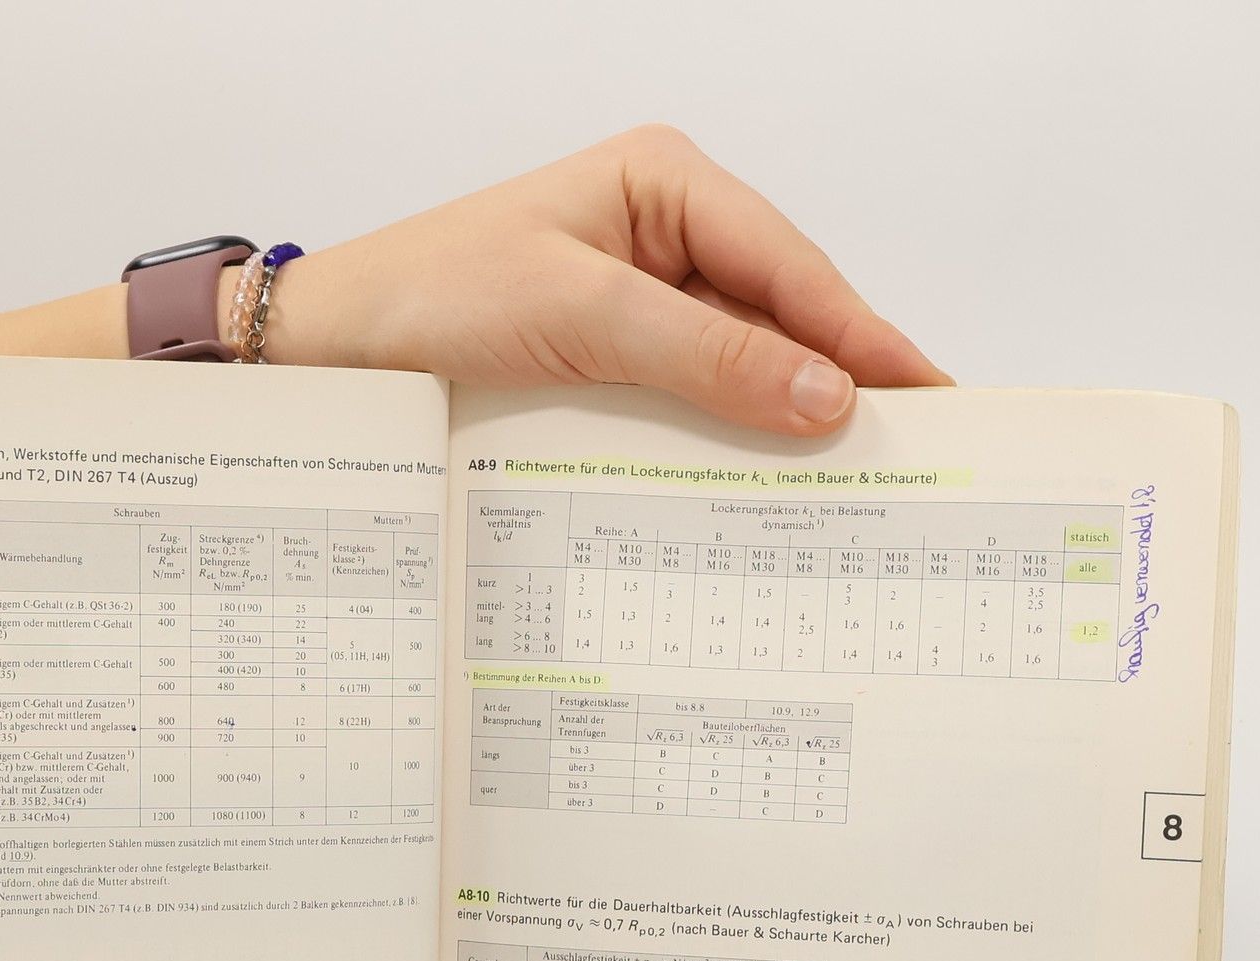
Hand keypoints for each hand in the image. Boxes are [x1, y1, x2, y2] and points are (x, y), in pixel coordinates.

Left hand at [263, 125, 948, 432]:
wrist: (331, 350)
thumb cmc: (434, 297)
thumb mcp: (583, 316)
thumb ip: (709, 355)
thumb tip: (825, 395)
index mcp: (665, 183)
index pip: (791, 266)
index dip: (863, 335)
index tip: (927, 393)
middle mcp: (662, 232)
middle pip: (781, 312)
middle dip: (839, 378)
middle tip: (912, 450)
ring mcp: (639, 297)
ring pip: (743, 360)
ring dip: (787, 417)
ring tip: (855, 477)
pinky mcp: (611, 356)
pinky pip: (692, 396)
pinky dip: (728, 436)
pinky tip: (762, 478)